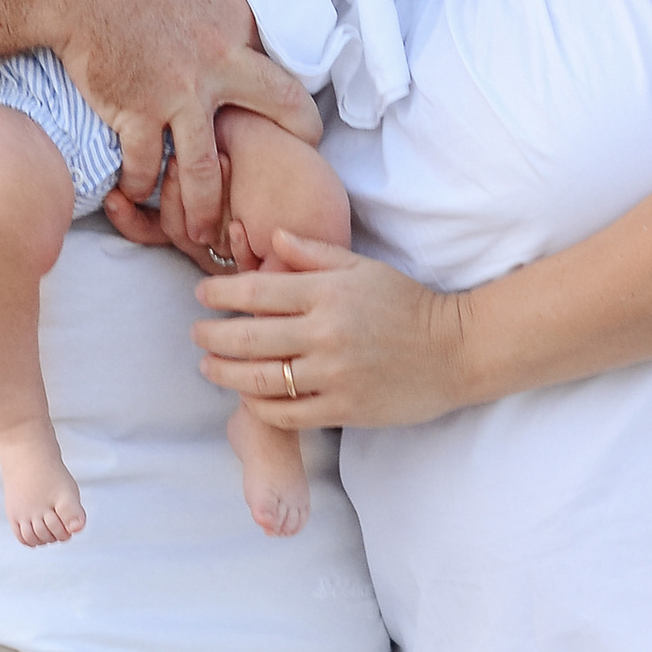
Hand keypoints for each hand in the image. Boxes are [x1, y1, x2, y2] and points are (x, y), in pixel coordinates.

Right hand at [59, 0, 319, 247]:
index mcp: (237, 21)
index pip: (274, 62)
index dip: (276, 86)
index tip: (277, 107)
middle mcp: (218, 64)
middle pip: (278, 114)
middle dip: (293, 142)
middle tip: (293, 169)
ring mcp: (179, 96)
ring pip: (208, 168)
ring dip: (207, 204)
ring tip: (204, 232)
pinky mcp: (137, 114)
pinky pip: (147, 166)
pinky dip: (141, 186)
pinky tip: (136, 196)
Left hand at [193, 228, 464, 430]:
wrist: (456, 351)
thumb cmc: (408, 304)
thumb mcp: (363, 268)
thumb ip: (315, 254)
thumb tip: (274, 238)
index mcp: (328, 293)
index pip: (257, 291)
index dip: (220, 293)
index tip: (201, 295)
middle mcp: (326, 333)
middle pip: (248, 338)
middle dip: (211, 336)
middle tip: (196, 334)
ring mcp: (334, 374)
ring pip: (260, 379)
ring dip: (225, 373)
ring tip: (208, 366)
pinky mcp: (343, 408)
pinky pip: (287, 413)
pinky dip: (259, 405)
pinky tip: (246, 395)